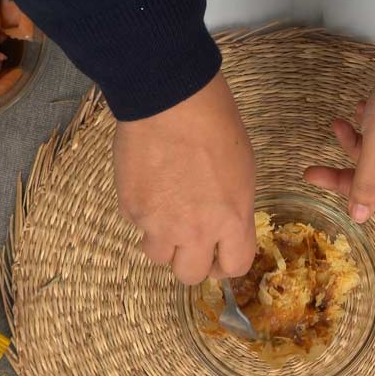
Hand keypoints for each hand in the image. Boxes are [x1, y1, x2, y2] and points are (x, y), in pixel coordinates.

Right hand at [113, 72, 256, 283]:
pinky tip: (149, 182)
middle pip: (190, 275)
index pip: (234, 266)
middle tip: (188, 240)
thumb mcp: (242, 171)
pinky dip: (143, 211)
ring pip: (158, 255)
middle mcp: (195, 230)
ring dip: (162, 239)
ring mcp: (159, 223)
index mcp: (232, 220)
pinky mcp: (132, 209)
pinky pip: (137, 224)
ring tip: (165, 208)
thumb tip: (222, 226)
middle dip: (191, 260)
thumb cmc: (214, 125)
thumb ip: (232, 208)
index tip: (219, 258)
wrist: (171, 101)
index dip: (226, 265)